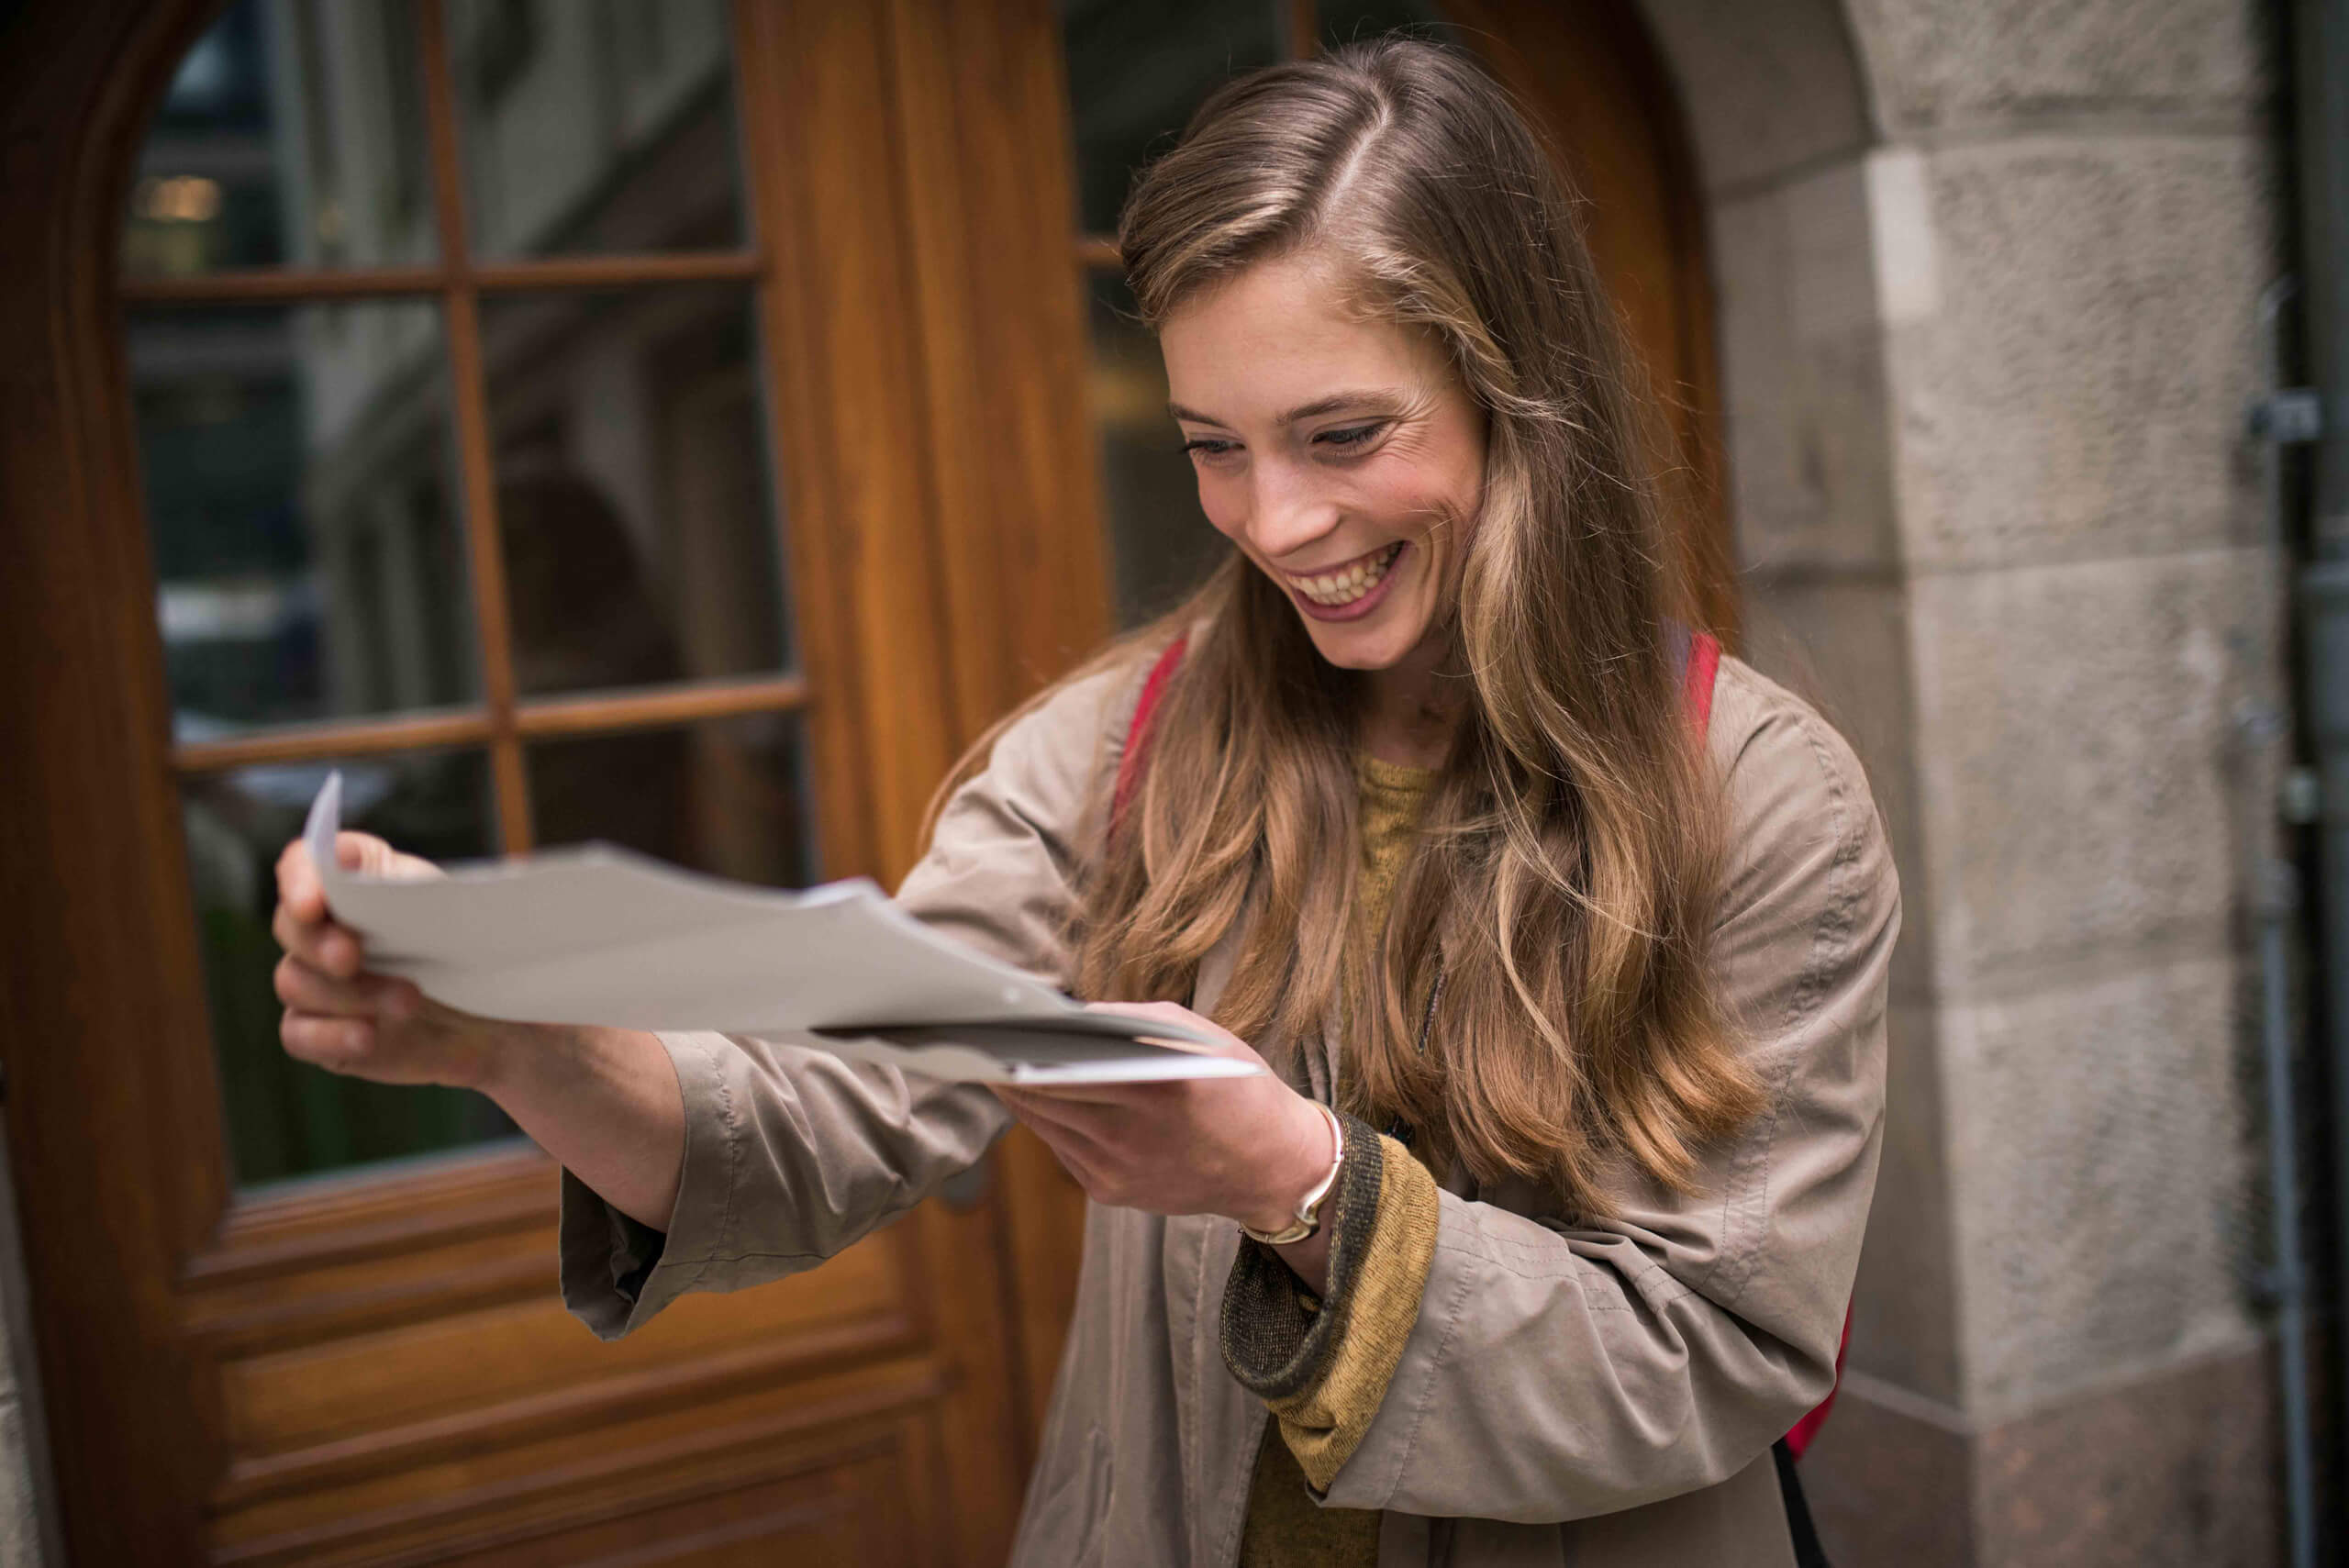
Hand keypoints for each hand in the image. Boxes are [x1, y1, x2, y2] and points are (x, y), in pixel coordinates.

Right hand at [271, 831, 513, 1089]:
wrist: (493, 1018)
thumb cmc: (475, 949)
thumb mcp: (458, 909)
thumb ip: (413, 890)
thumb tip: (375, 880)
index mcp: (357, 877)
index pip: (303, 862)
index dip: (300, 878)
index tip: (313, 903)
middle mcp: (325, 926)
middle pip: (290, 925)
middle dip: (319, 942)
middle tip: (352, 957)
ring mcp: (315, 980)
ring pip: (296, 982)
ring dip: (351, 994)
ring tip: (410, 1002)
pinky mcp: (317, 1029)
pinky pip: (297, 1033)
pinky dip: (330, 1035)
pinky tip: (367, 1038)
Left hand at [992, 1001, 1337, 1236]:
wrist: (1272, 1168)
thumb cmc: (1238, 1088)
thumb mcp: (1201, 1037)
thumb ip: (1136, 1019)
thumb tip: (1072, 1014)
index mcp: (1158, 1091)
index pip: (1065, 1068)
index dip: (1021, 1050)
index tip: (992, 1029)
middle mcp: (1133, 1138)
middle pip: (1044, 1098)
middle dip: (1010, 1069)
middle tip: (977, 1041)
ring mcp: (1118, 1172)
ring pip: (1045, 1125)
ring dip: (1021, 1095)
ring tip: (997, 1064)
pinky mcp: (1111, 1193)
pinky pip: (1062, 1149)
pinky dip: (1050, 1121)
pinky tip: (1037, 1097)